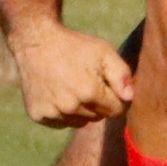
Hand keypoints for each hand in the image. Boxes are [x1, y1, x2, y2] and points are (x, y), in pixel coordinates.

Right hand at [8, 20, 133, 127]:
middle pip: (98, 117)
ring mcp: (52, 112)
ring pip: (80, 122)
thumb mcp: (104, 52)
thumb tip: (130, 97)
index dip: (115, 98)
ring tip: (73, 87)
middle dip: (99, 103)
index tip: (108, 86)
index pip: (116, 110)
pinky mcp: (38, 115)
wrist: (36, 42)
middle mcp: (70, 107)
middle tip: (89, 82)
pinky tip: (59, 93)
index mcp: (89, 92)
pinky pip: (61, 123)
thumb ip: (122, 75)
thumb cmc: (75, 46)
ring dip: (82, 110)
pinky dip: (64, 113)